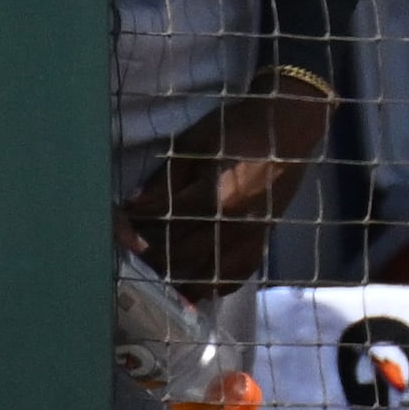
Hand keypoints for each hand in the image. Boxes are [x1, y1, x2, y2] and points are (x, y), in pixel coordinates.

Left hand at [121, 68, 336, 305]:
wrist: (287, 125)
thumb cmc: (238, 128)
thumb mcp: (194, 143)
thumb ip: (165, 177)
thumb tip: (134, 204)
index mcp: (212, 198)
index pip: (162, 220)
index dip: (135, 223)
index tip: (121, 223)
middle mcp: (231, 225)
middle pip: (180, 255)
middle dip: (151, 257)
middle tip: (133, 256)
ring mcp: (250, 236)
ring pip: (208, 275)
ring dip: (181, 281)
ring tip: (161, 280)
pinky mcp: (263, 237)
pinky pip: (237, 274)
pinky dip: (215, 284)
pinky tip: (199, 283)